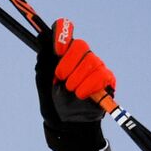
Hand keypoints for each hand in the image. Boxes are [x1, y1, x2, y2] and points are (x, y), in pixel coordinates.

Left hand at [35, 18, 115, 150]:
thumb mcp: (43, 79)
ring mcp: (96, 66)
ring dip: (77, 78)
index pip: (64, 29)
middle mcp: (81, 55)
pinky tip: (81, 94)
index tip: (58, 49)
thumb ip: (44, 59)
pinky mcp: (107, 78)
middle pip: (81, 45)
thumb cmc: (53, 98)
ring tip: (71, 90)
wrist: (66, 121)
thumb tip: (43, 38)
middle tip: (61, 78)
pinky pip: (101, 76)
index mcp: (64, 52)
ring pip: (91, 61)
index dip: (62, 34)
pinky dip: (88, 86)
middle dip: (68, 63)